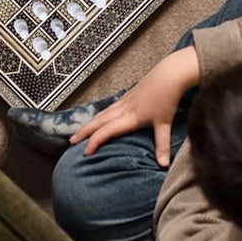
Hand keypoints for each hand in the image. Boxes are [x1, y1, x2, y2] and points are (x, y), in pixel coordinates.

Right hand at [69, 46, 199, 166]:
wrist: (169, 74)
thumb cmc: (167, 98)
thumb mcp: (164, 123)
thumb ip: (162, 145)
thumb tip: (163, 165)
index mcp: (130, 117)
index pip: (107, 131)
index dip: (95, 142)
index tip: (85, 152)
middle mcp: (124, 109)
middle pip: (99, 121)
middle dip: (84, 131)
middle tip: (72, 141)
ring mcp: (125, 100)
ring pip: (103, 113)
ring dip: (91, 122)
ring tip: (82, 130)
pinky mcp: (129, 94)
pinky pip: (110, 106)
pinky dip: (101, 114)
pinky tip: (102, 115)